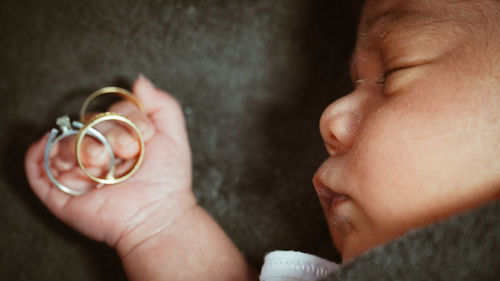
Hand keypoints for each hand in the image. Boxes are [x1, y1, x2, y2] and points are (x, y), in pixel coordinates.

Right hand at [25, 76, 195, 254]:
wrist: (159, 213)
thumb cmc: (168, 178)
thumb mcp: (173, 134)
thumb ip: (162, 104)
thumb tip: (139, 82)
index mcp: (117, 138)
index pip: (109, 111)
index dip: (126, 116)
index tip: (146, 135)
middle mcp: (96, 151)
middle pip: (86, 124)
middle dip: (109, 134)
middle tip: (129, 152)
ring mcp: (78, 169)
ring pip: (64, 141)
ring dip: (85, 147)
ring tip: (104, 164)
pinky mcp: (62, 190)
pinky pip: (37, 164)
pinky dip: (39, 151)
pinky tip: (57, 148)